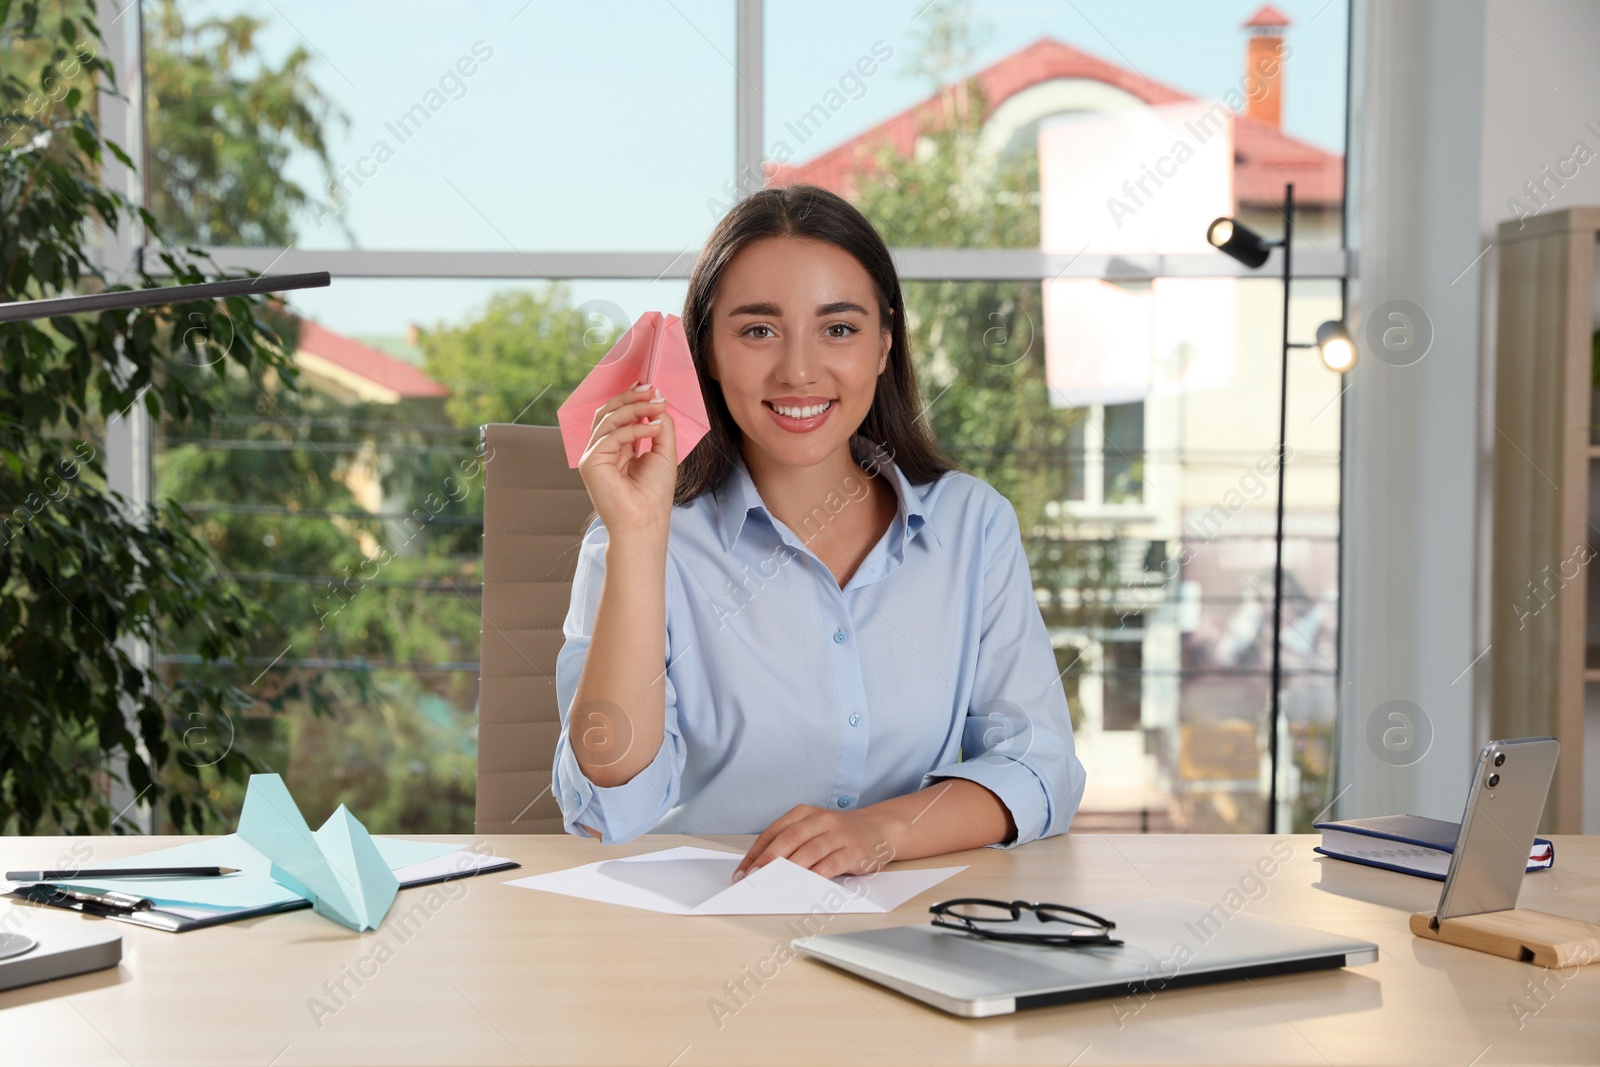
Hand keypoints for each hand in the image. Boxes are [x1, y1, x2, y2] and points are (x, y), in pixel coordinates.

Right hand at [577, 383, 677, 540]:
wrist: (646, 522)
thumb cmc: (654, 494)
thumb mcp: (663, 452)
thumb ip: (660, 426)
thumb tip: (658, 401)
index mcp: (617, 448)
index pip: (617, 415)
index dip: (632, 399)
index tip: (652, 389)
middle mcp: (601, 450)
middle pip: (607, 412)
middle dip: (630, 399)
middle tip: (652, 391)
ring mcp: (593, 456)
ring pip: (607, 420)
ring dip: (634, 409)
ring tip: (657, 406)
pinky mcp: (590, 463)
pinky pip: (611, 436)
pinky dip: (634, 428)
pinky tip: (653, 427)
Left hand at [732, 804, 901, 881]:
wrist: (880, 828)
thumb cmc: (839, 833)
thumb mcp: (814, 829)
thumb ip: (792, 843)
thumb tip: (763, 869)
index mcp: (805, 813)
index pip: (774, 832)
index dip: (756, 852)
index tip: (742, 871)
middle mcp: (820, 820)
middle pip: (788, 839)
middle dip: (767, 860)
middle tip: (753, 878)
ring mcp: (838, 835)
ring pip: (808, 851)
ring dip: (788, 869)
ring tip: (772, 884)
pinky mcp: (853, 851)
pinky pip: (830, 864)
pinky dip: (815, 875)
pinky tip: (804, 885)